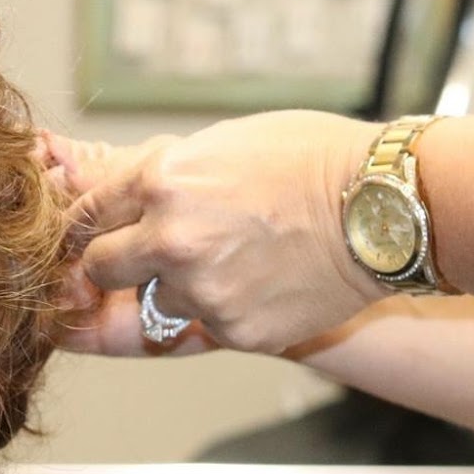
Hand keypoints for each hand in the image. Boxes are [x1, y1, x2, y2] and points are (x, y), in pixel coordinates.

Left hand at [46, 111, 384, 355]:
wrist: (388, 208)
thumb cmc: (313, 160)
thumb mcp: (221, 143)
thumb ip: (154, 172)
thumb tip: (92, 182)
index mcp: (161, 183)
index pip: (84, 215)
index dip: (85, 225)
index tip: (89, 233)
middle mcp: (172, 240)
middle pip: (99, 269)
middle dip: (115, 262)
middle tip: (150, 253)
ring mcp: (202, 290)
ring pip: (156, 299)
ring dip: (179, 286)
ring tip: (235, 258)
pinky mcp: (234, 330)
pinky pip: (205, 324)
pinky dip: (225, 309)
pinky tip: (263, 280)